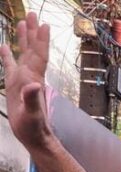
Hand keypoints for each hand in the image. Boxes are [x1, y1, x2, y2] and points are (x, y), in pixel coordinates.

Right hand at [1, 13, 53, 151]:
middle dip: (33, 31)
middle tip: (33, 13)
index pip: (39, 55)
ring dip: (23, 38)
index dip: (41, 40)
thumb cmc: (34, 127)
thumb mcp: (32, 114)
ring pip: (23, 53)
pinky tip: (4, 45)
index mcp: (33, 79)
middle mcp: (30, 75)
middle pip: (33, 49)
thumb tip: (33, 84)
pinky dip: (7, 54)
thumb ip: (32, 99)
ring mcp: (22, 79)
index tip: (44, 24)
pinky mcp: (15, 85)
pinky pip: (10, 65)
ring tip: (23, 22)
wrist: (33, 136)